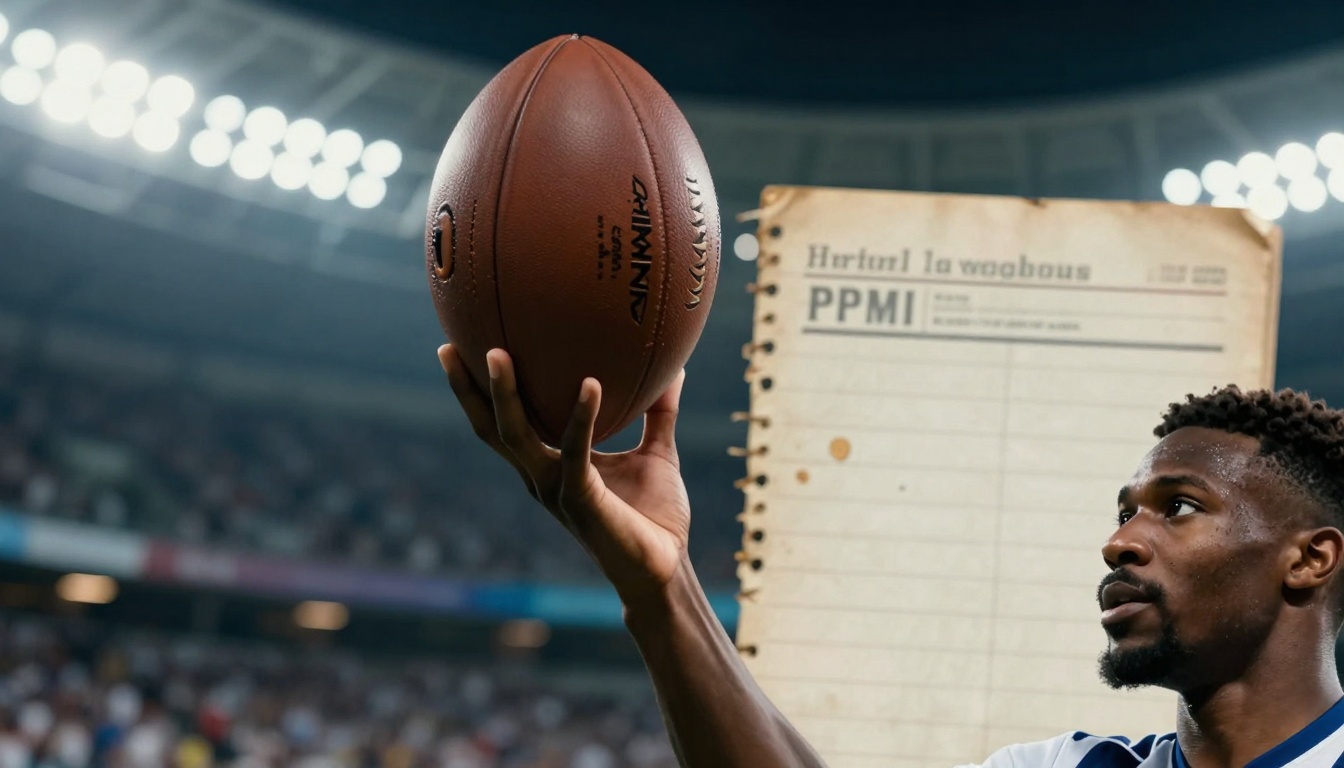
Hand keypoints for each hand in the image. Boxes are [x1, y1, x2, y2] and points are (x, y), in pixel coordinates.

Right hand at [439, 344, 691, 599]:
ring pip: (516, 435)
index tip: (460, 349)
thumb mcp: (656, 452)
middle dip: (468, 389)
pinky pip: (575, 450)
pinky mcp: (580, 499)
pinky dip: (581, 416)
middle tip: (451, 346)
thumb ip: (659, 412)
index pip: (503, 423)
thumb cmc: (655, 515)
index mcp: (549, 466)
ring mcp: (555, 488)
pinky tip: (590, 383)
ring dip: (504, 394)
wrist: (665, 567)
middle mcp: (541, 476)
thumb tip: (676, 366)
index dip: (478, 392)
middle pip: (490, 428)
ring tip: (498, 353)